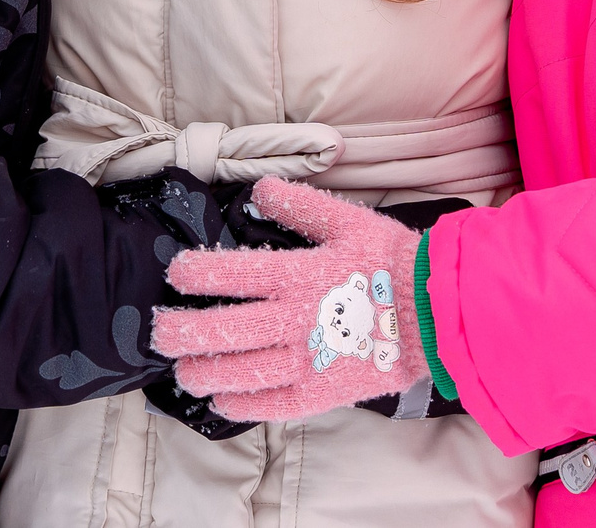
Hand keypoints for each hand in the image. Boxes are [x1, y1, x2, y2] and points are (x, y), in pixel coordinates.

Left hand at [150, 177, 426, 421]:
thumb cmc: (393, 262)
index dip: (194, 274)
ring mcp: (305, 363)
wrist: (438, 313)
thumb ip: (300, 206)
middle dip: (181, 331)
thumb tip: (258, 188)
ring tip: (182, 370)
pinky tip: (220, 402)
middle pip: (222, 330)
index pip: (229, 274)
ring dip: (202, 372)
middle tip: (157, 331)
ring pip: (239, 372)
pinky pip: (271, 406)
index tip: (174, 274)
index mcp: (296, 275)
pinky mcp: (320, 395)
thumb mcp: (347, 221)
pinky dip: (241, 406)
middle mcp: (292, 321)